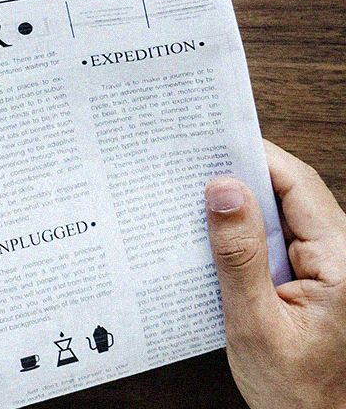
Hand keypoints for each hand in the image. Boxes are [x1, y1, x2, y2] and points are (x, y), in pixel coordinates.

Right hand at [206, 140, 345, 408]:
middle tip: (192, 162)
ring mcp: (331, 268)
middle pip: (291, 191)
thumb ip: (239, 255)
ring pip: (284, 212)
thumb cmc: (296, 393)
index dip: (255, 155)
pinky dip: (248, 230)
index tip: (212, 140)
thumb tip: (224, 189)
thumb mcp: (255, 324)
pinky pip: (281, 237)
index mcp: (342, 262)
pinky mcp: (316, 280)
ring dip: (243, 203)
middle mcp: (343, 257)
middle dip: (243, 174)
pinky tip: (216, 235)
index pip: (298, 184)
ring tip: (196, 195)